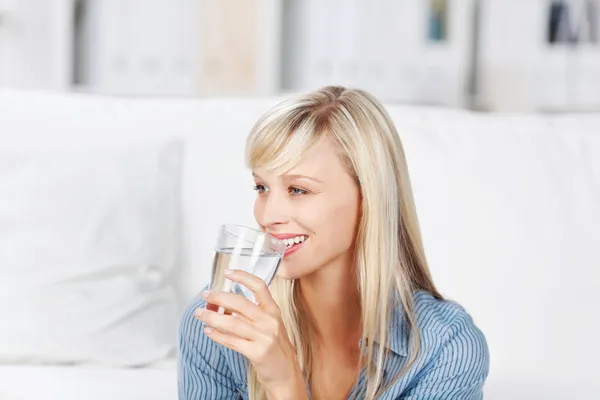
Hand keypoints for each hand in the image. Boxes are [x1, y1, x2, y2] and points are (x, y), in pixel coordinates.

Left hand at [194, 269, 307, 399]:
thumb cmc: (275, 348)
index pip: (259, 286)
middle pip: (240, 303)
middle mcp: (270, 321)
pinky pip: (232, 341)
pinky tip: (208, 331)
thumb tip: (223, 304)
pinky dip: (217, 335)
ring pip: (233, 322)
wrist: (286, 373)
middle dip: (219, 297)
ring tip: (200, 314)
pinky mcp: (258, 352)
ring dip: (212, 317)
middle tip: (205, 295)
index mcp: (273, 311)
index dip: (243, 277)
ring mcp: (265, 337)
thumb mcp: (269, 325)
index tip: (227, 273)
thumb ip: (250, 314)